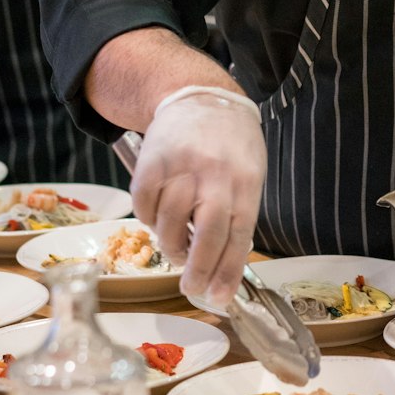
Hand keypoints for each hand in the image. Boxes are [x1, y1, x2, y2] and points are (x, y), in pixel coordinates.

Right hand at [130, 89, 266, 310]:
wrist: (200, 96)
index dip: (227, 271)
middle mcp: (216, 173)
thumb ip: (239, 214)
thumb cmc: (231, 144)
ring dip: (171, 246)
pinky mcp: (152, 162)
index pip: (239, 235)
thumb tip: (224, 267)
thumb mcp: (249, 174)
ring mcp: (182, 166)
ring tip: (177, 249)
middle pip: (207, 233)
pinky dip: (149, 221)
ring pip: (170, 223)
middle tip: (192, 289)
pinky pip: (145, 206)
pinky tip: (159, 220)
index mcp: (246, 181)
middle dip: (199, 269)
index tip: (219, 297)